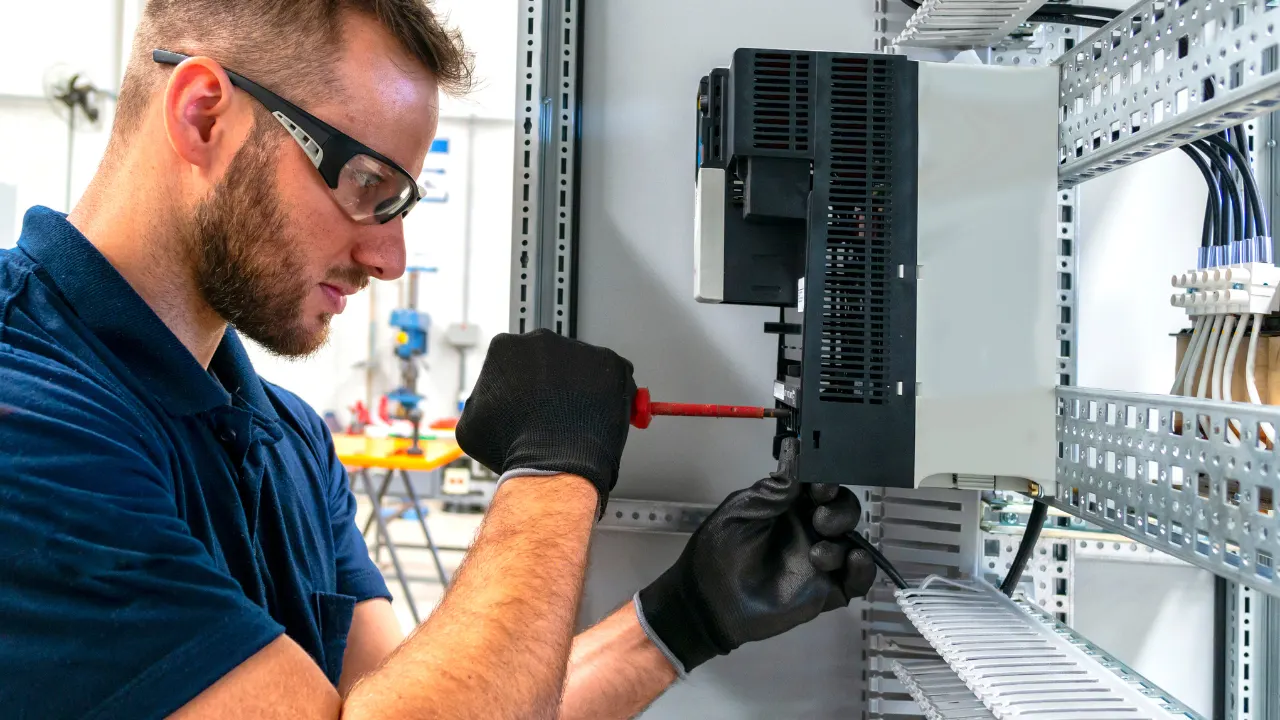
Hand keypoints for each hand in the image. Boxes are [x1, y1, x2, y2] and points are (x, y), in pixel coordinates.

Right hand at [456, 329, 636, 513]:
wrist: (554, 464)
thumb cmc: (515, 447)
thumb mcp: (471, 425)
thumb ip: (480, 402)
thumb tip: (487, 402)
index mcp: (505, 347)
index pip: (514, 361)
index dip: (522, 385)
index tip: (529, 401)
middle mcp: (542, 340)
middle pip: (549, 358)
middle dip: (553, 381)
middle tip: (555, 412)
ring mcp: (579, 349)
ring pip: (581, 366)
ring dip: (581, 387)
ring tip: (577, 420)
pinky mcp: (610, 362)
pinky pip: (613, 375)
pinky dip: (610, 393)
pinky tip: (597, 416)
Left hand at [634, 438, 876, 674]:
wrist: (709, 602)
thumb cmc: (719, 550)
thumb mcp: (743, 510)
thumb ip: (775, 488)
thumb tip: (798, 452)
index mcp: (788, 507)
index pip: (820, 487)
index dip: (827, 482)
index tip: (821, 486)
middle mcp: (808, 530)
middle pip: (843, 510)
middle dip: (839, 509)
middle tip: (819, 518)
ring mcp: (819, 560)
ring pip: (852, 540)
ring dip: (844, 537)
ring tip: (817, 554)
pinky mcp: (826, 591)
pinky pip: (857, 580)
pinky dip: (865, 569)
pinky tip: (856, 560)